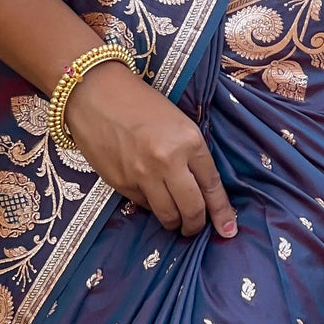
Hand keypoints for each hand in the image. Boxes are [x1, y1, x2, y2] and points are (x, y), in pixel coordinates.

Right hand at [64, 60, 237, 239]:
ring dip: (174, 222)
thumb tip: (202, 190)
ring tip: (176, 220)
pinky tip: (151, 196)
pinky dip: (151, 206)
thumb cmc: (140, 102)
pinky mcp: (121, 183)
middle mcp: (168, 161)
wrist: (96, 93)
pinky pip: (143, 205)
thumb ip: (191, 154)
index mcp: (189, 141)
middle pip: (192, 209)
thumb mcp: (177, 122)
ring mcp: (143, 175)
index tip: (228, 229)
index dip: (221, 211)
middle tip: (196, 228)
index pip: (212, 185)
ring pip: (167, 215)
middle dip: (196, 225)